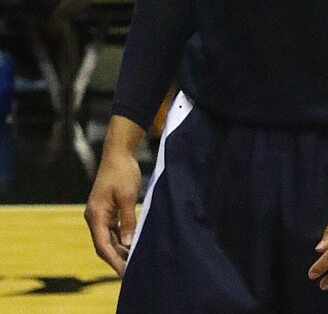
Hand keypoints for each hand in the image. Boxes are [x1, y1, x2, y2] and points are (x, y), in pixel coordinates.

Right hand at [84, 150, 140, 276]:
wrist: (119, 153)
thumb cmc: (122, 172)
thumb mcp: (127, 197)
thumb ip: (127, 221)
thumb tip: (128, 244)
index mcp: (95, 214)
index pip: (102, 245)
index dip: (113, 260)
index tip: (124, 272)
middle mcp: (95, 216)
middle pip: (104, 244)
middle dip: (117, 257)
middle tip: (132, 270)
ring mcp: (101, 213)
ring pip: (109, 237)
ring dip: (120, 248)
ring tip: (134, 259)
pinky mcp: (108, 209)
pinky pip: (113, 228)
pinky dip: (122, 237)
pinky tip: (133, 243)